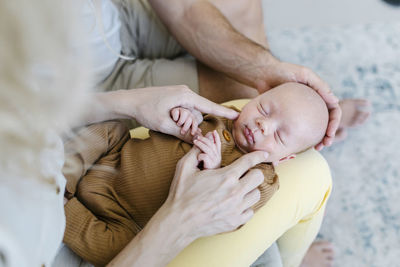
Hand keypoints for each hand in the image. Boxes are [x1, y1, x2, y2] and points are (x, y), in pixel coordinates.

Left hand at [118, 85, 238, 138]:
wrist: (129, 100)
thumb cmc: (145, 110)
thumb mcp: (164, 125)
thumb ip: (182, 133)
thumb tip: (198, 141)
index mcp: (185, 96)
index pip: (209, 106)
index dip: (224, 112)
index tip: (237, 115)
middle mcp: (185, 93)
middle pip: (197, 114)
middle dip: (189, 124)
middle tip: (173, 125)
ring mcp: (180, 95)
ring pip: (190, 114)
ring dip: (182, 122)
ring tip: (167, 120)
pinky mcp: (175, 98)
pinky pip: (184, 111)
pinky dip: (179, 118)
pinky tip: (168, 118)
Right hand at [165, 146, 268, 238]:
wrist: (178, 221)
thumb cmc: (181, 194)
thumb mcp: (184, 168)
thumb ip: (196, 151)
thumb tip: (205, 138)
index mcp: (225, 177)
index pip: (249, 161)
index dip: (258, 155)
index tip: (264, 153)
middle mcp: (235, 192)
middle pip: (258, 177)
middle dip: (253, 173)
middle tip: (244, 174)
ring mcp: (236, 208)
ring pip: (256, 195)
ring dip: (249, 190)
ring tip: (238, 190)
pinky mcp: (235, 221)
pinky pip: (250, 211)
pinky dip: (245, 207)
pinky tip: (235, 204)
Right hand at [170, 107, 202, 135]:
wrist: (170, 121)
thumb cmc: (179, 125)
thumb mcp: (186, 128)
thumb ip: (192, 130)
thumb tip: (200, 132)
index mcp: (191, 118)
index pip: (195, 122)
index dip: (194, 128)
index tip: (192, 134)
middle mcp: (188, 113)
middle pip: (190, 119)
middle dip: (186, 127)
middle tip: (182, 133)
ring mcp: (181, 110)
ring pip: (185, 113)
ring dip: (181, 121)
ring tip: (178, 125)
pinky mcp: (174, 109)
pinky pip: (176, 112)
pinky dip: (175, 117)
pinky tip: (174, 120)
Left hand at [193, 130, 220, 168]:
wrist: (208, 183)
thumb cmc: (206, 170)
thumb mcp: (208, 159)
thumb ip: (207, 150)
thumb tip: (206, 140)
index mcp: (217, 155)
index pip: (218, 144)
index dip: (216, 137)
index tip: (213, 131)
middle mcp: (218, 157)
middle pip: (212, 145)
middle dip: (204, 139)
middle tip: (197, 137)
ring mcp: (215, 161)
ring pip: (208, 149)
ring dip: (200, 144)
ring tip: (195, 142)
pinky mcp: (211, 166)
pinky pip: (205, 156)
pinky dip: (200, 155)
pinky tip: (198, 158)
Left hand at [258, 60, 341, 149]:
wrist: (263, 74)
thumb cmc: (284, 71)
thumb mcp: (303, 74)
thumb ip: (319, 85)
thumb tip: (335, 100)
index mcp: (319, 95)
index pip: (333, 110)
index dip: (335, 123)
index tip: (330, 133)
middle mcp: (312, 104)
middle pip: (325, 123)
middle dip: (327, 136)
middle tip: (323, 145)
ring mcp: (300, 112)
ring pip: (313, 128)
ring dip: (316, 139)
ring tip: (315, 148)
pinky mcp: (287, 117)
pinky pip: (296, 129)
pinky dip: (299, 138)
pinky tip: (298, 145)